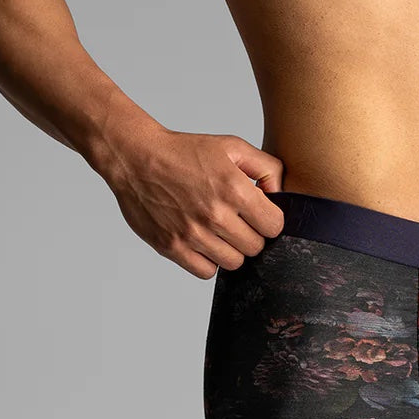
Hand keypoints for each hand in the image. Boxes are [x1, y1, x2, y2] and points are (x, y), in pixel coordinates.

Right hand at [101, 125, 286, 277]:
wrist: (137, 158)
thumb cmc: (185, 151)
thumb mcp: (232, 146)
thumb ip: (266, 168)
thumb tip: (280, 194)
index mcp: (234, 189)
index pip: (274, 226)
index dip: (270, 220)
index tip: (260, 214)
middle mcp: (215, 215)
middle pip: (255, 247)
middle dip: (252, 234)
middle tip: (239, 221)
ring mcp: (193, 234)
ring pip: (233, 263)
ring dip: (232, 249)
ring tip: (220, 231)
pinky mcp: (172, 247)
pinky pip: (206, 271)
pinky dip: (209, 261)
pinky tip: (204, 242)